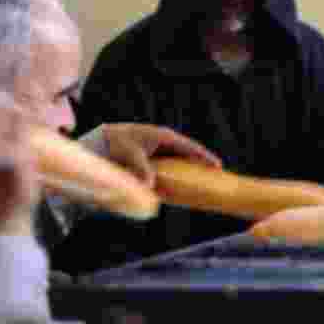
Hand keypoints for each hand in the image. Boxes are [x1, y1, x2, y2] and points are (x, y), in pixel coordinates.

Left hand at [102, 123, 220, 186]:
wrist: (105, 139)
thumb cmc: (119, 143)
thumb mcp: (131, 154)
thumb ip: (142, 169)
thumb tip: (150, 186)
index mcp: (166, 137)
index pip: (191, 148)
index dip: (205, 157)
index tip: (218, 167)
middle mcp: (167, 142)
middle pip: (190, 155)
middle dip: (202, 166)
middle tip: (216, 177)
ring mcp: (163, 150)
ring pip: (182, 162)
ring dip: (190, 172)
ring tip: (201, 183)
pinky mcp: (157, 157)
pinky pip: (172, 167)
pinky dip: (177, 175)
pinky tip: (180, 186)